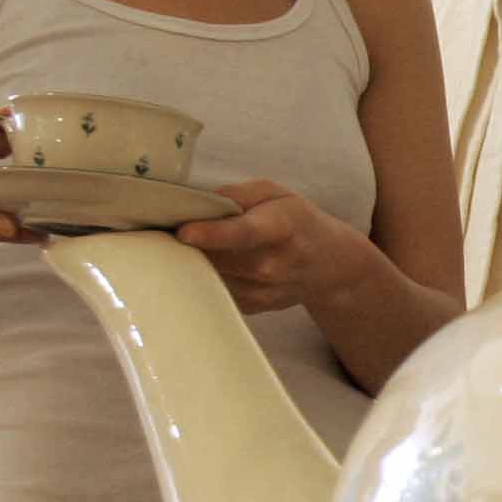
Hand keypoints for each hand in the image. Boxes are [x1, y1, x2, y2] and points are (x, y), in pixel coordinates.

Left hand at [175, 180, 372, 314]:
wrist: (331, 265)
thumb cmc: (298, 222)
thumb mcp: (276, 193)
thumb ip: (237, 194)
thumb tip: (196, 204)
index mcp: (281, 228)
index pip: (243, 234)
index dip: (211, 234)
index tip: (183, 233)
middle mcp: (273, 266)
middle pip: (216, 257)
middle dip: (187, 244)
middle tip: (170, 228)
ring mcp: (262, 291)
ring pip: (209, 276)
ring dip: (193, 261)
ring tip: (193, 245)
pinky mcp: (251, 307)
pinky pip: (214, 289)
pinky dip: (206, 275)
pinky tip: (212, 263)